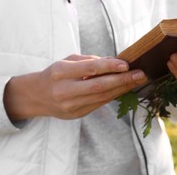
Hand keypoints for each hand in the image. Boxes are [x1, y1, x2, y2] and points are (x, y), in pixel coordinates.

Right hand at [4, 54, 147, 120]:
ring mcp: (71, 105)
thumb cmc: (55, 74)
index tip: (127, 64)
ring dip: (122, 89)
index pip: (90, 69)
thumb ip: (90, 61)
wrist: (35, 97)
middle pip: (99, 86)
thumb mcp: (67, 61)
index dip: (110, 67)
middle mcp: (65, 91)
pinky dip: (113, 95)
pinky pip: (99, 104)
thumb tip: (114, 61)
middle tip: (140, 74)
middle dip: (123, 80)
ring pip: (102, 97)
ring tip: (137, 81)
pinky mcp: (76, 114)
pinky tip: (124, 88)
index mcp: (61, 73)